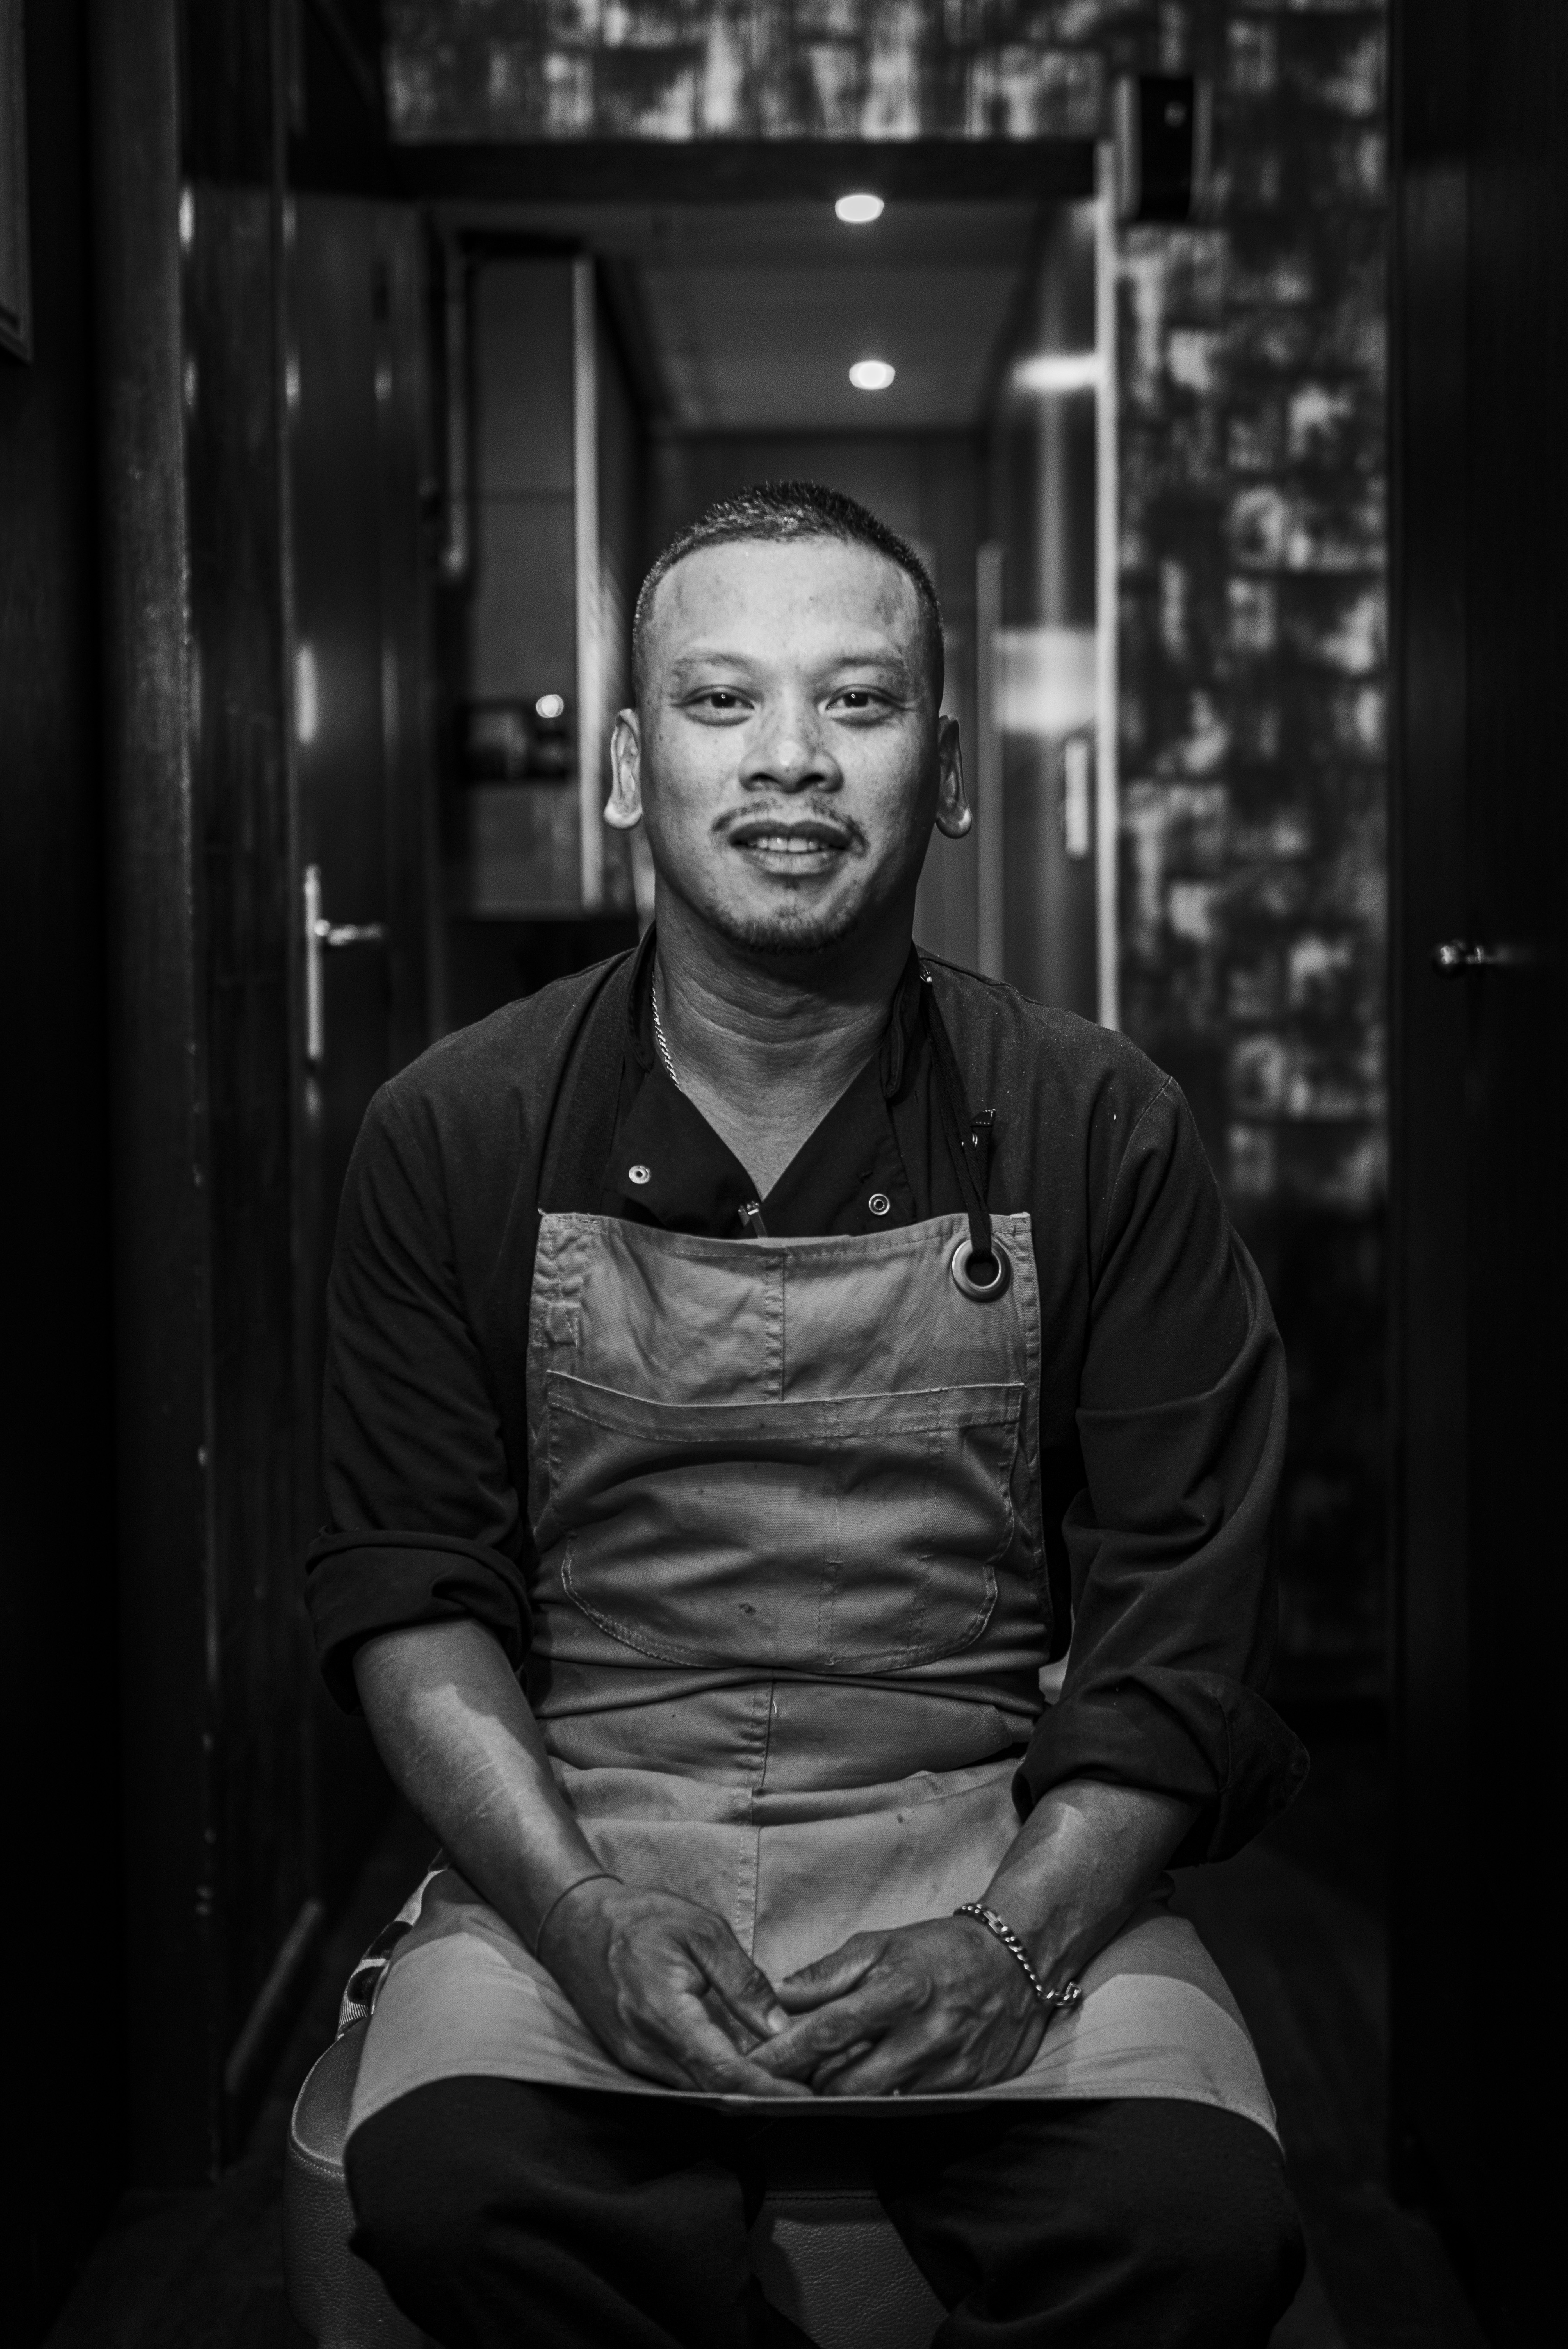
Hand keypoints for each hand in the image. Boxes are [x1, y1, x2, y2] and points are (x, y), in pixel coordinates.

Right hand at [538, 1878, 812, 2097]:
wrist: (574, 1922)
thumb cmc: (640, 1918)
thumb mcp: (701, 1931)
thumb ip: (742, 1981)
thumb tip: (779, 2027)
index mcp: (664, 2014)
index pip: (723, 2070)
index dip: (766, 2088)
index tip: (804, 2094)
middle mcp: (645, 2049)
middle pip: (712, 2090)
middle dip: (761, 2094)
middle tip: (806, 2087)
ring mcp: (634, 2059)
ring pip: (696, 2090)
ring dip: (739, 2090)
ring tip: (783, 2079)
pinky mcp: (630, 2058)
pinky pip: (679, 2079)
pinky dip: (713, 2079)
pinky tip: (742, 2067)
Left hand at [749, 1917, 1048, 2096]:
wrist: (1018, 1961)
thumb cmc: (940, 1949)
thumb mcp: (881, 1944)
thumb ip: (829, 1973)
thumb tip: (779, 1995)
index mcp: (898, 1990)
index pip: (829, 2031)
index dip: (785, 2054)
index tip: (750, 2068)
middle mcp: (922, 2034)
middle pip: (849, 2082)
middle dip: (811, 2085)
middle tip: (786, 2078)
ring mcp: (946, 2066)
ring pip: (877, 2100)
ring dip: (845, 2093)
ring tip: (827, 2077)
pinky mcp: (965, 2088)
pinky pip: (909, 2104)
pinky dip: (885, 2095)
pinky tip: (877, 2078)